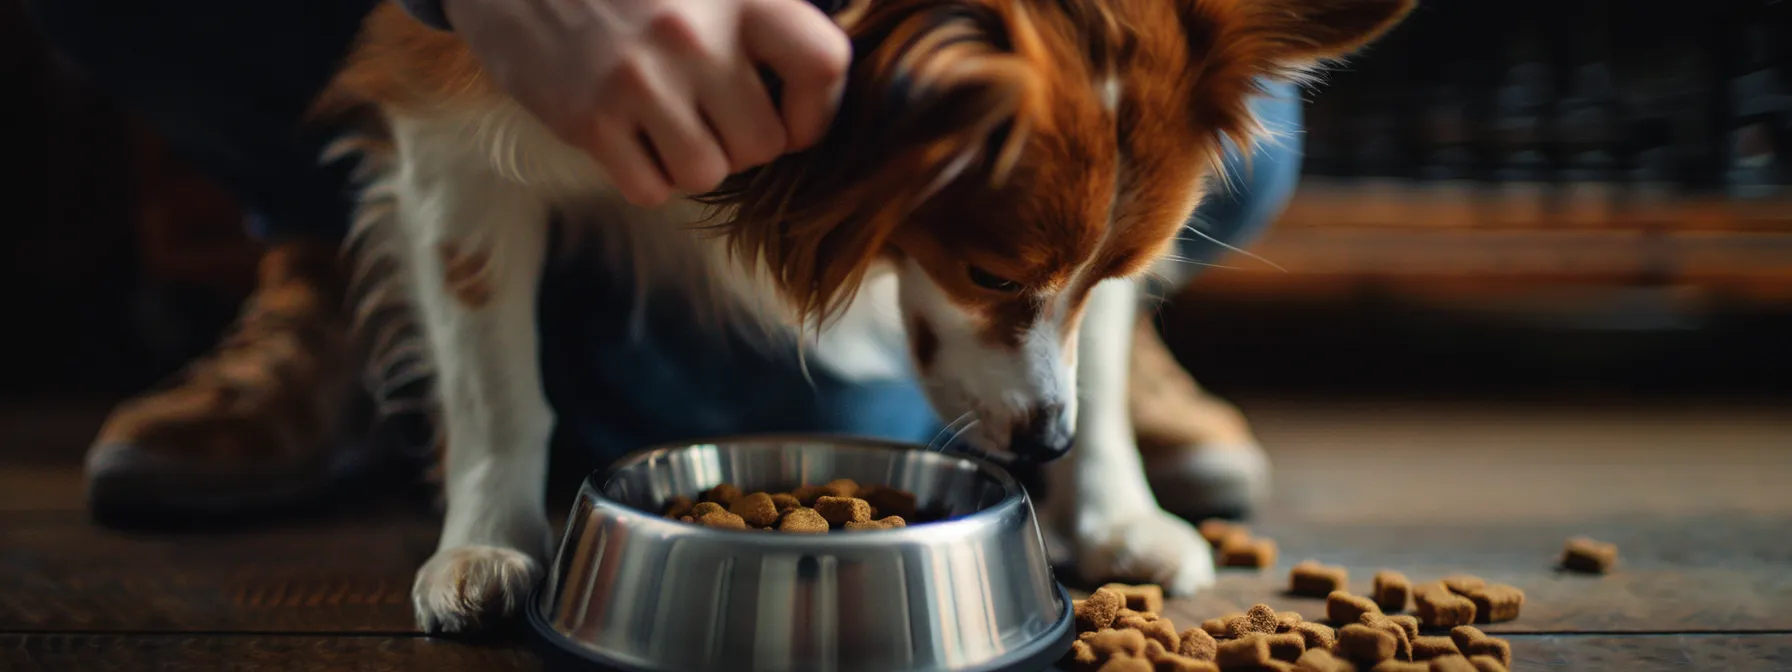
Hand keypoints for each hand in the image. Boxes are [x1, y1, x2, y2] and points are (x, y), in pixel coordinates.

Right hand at [446, 0, 850, 206]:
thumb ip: (761, 13)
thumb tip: (821, 74)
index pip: (823, 64)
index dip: (819, 107)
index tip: (795, 115)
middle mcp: (693, 35)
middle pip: (764, 142)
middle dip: (744, 142)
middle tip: (714, 116)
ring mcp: (637, 80)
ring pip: (708, 173)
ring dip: (694, 160)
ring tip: (668, 122)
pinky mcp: (588, 119)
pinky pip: (651, 189)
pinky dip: (647, 176)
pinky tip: (630, 136)